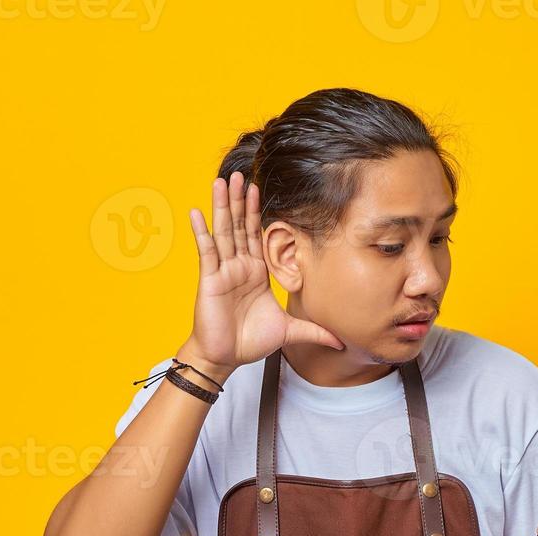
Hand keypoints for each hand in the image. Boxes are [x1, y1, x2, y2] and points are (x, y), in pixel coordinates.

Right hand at [182, 171, 343, 375]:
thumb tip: (341, 341)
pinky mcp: (209, 279)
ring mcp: (223, 271)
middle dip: (240, 200)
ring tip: (221, 181)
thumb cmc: (249, 343)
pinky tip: (197, 212)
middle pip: (238, 226)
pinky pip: (206, 251)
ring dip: (222, 205)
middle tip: (240, 174)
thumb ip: (314, 331)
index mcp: (255, 273)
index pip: (255, 236)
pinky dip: (201, 231)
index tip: (259, 189)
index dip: (256, 212)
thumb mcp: (289, 332)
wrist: (226, 358)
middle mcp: (238, 267)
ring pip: (223, 231)